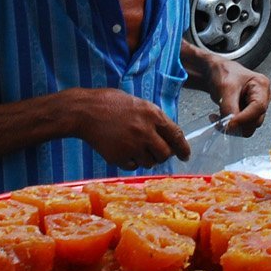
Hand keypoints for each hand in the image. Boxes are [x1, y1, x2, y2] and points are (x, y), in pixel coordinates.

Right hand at [72, 88, 188, 168]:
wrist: (84, 111)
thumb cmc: (109, 103)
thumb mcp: (137, 103)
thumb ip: (153, 118)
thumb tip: (167, 134)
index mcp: (153, 115)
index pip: (177, 135)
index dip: (183, 148)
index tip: (185, 156)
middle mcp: (146, 131)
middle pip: (165, 154)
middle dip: (162, 155)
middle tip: (155, 153)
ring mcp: (133, 146)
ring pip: (149, 163)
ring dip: (145, 159)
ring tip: (133, 148)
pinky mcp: (119, 157)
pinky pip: (132, 167)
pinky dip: (130, 162)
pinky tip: (122, 151)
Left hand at [205, 58, 270, 136]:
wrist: (216, 72)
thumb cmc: (223, 73)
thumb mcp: (225, 88)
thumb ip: (229, 107)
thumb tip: (231, 126)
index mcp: (261, 85)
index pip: (258, 107)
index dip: (244, 118)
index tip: (228, 124)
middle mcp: (263, 97)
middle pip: (255, 120)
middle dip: (237, 124)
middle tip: (218, 122)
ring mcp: (257, 107)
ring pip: (248, 126)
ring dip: (232, 127)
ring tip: (217, 118)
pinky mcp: (249, 114)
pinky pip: (242, 126)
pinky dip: (230, 126)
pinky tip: (220, 118)